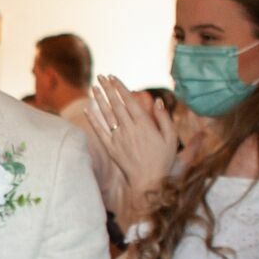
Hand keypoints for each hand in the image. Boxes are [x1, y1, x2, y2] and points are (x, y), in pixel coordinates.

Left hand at [87, 75, 178, 193]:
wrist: (149, 182)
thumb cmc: (163, 160)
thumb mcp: (171, 139)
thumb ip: (164, 118)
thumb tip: (158, 101)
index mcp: (144, 125)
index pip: (129, 101)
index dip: (120, 88)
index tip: (113, 77)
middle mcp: (129, 129)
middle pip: (115, 105)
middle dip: (107, 89)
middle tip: (100, 76)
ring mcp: (118, 138)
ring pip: (106, 115)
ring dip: (99, 100)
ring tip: (94, 87)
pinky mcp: (111, 148)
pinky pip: (99, 131)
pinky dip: (93, 119)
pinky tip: (87, 109)